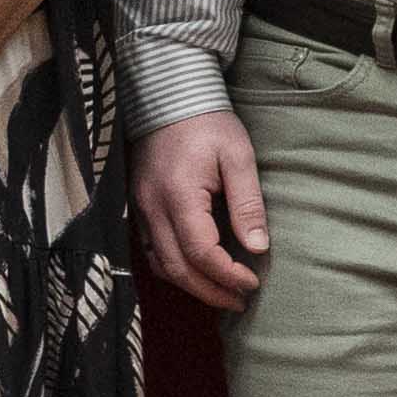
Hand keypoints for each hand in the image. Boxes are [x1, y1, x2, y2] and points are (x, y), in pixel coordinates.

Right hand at [136, 112, 270, 307]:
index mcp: (179, 195)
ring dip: (190, 284)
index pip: (200, 252)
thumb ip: (247, 204)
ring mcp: (140, 207)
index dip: (227, 275)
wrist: (167, 96)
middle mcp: (152, 207)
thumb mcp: (238, 156)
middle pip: (176, 268)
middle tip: (239, 300)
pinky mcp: (138, 205)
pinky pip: (150, 249)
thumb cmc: (207, 123)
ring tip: (221, 291)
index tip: (253, 282)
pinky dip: (174, 267)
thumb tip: (257, 247)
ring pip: (159, 264)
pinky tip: (197, 270)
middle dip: (209, 291)